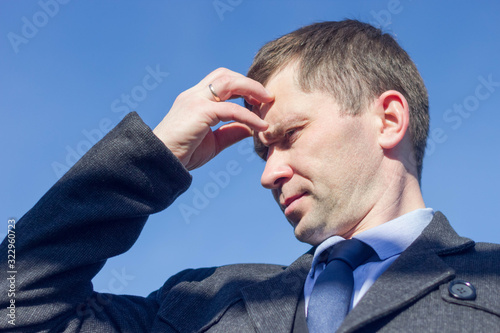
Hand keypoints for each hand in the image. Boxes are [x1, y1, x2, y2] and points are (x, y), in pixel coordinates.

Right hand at [153, 68, 273, 169]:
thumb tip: (251, 128)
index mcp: (195, 99)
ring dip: (251, 89)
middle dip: (249, 82)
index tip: (258, 100)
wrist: (160, 163)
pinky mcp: (199, 111)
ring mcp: (195, 100)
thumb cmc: (182, 154)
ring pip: (228, 81)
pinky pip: (231, 109)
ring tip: (268, 102)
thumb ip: (231, 132)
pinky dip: (249, 116)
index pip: (221, 81)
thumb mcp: (213, 142)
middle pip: (225, 75)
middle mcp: (194, 95)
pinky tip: (261, 126)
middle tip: (267, 97)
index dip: (242, 86)